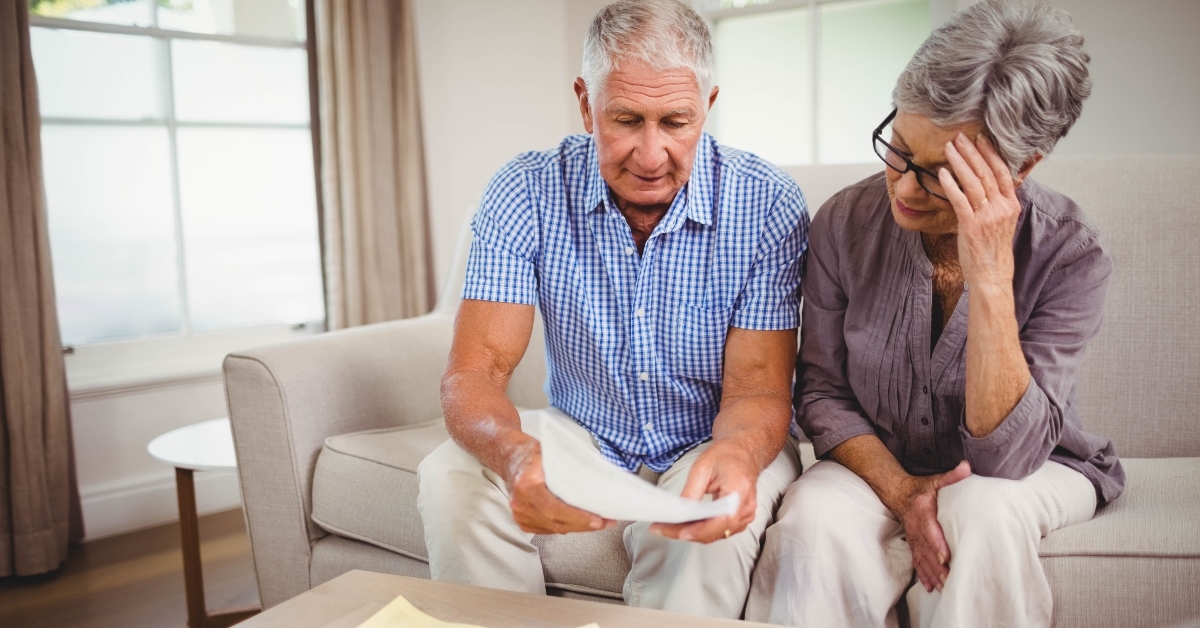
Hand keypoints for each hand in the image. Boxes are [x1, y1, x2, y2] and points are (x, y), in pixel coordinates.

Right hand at [507, 442, 615, 533]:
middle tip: (606, 522)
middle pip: (557, 523)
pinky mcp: (522, 520)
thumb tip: (599, 480)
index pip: (554, 509)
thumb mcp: (552, 453)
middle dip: (585, 525)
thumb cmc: (533, 453)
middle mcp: (521, 502)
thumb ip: (570, 468)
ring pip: (555, 528)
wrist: (511, 457)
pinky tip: (581, 522)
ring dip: (578, 527)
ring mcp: (520, 514)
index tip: (597, 520)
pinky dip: (566, 526)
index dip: (578, 518)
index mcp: (527, 485)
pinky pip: (549, 529)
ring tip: (599, 522)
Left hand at [649, 440, 758, 542]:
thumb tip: (680, 512)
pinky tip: (685, 525)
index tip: (678, 532)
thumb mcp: (702, 468)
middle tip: (662, 528)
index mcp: (739, 493)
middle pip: (715, 531)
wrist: (742, 451)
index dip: (698, 530)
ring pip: (715, 534)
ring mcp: (745, 516)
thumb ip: (691, 492)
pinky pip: (719, 530)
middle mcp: (745, 509)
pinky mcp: (739, 518)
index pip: (719, 521)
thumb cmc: (725, 455)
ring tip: (669, 527)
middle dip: (687, 532)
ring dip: (693, 533)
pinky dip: (702, 530)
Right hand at [889, 461, 970, 592]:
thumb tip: (967, 467)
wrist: (897, 493)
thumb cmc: (922, 488)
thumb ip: (952, 476)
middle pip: (926, 549)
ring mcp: (913, 537)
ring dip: (931, 574)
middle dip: (937, 566)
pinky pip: (916, 562)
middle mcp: (915, 527)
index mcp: (922, 511)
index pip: (930, 529)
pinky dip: (923, 575)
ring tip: (943, 587)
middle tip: (949, 579)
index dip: (937, 543)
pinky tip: (930, 588)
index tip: (946, 556)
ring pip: (921, 558)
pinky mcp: (913, 544)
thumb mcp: (935, 480)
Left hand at [940, 134, 1022, 290]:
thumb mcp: (1001, 222)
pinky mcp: (971, 226)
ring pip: (973, 182)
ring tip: (949, 148)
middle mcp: (1002, 207)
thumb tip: (985, 185)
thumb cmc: (992, 249)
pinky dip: (950, 184)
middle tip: (960, 136)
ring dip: (959, 162)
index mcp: (1011, 204)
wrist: (992, 276)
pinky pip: (960, 200)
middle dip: (972, 152)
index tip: (980, 138)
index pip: (1002, 172)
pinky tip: (942, 173)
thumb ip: (996, 203)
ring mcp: (987, 216)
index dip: (990, 153)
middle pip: (986, 172)